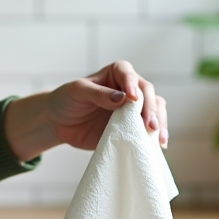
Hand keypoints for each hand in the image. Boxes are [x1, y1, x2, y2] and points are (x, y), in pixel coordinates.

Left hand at [3, 60, 168, 159]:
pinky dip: (155, 135)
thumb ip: (98, 93)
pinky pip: (149, 128)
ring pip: (155, 109)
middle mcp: (129, 88)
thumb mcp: (77, 92)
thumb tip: (122, 98)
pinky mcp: (132, 126)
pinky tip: (158, 145)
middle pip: (147, 93)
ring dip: (159, 122)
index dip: (132, 85)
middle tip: (149, 124)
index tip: (133, 99)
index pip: (128, 74)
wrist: (60, 123)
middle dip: (150, 108)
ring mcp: (133, 108)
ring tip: (157, 138)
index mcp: (116, 73)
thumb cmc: (67, 100)